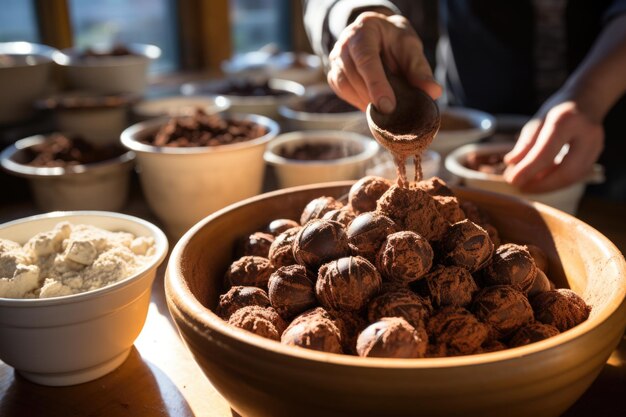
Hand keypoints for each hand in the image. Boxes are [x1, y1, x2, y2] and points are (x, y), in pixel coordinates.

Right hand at [327, 11, 441, 112]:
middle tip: (392, 113)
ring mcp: (335, 59)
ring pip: (345, 86)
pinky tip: (372, 104)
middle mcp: (345, 44)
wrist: (378, 35)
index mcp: (364, 31)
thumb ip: (419, 69)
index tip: (389, 107)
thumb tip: (433, 92)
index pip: (366, 59)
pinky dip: (358, 101)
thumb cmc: (394, 40)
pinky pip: (343, 92)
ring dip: (365, 101)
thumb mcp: (410, 47)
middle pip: (354, 75)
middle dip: (372, 97)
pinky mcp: (334, 75)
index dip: (376, 84)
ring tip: (384, 110)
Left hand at [503, 101, 603, 192]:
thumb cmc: (559, 110)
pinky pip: (575, 176)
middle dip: (541, 185)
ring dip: (548, 186)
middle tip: (520, 188)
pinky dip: (556, 181)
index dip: (528, 170)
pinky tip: (541, 181)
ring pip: (573, 178)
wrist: (588, 100)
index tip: (511, 180)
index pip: (546, 152)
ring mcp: (596, 148)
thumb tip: (511, 164)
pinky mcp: (595, 157)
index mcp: (567, 121)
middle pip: (566, 171)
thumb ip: (525, 143)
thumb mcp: (537, 120)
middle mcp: (587, 135)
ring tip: (527, 185)